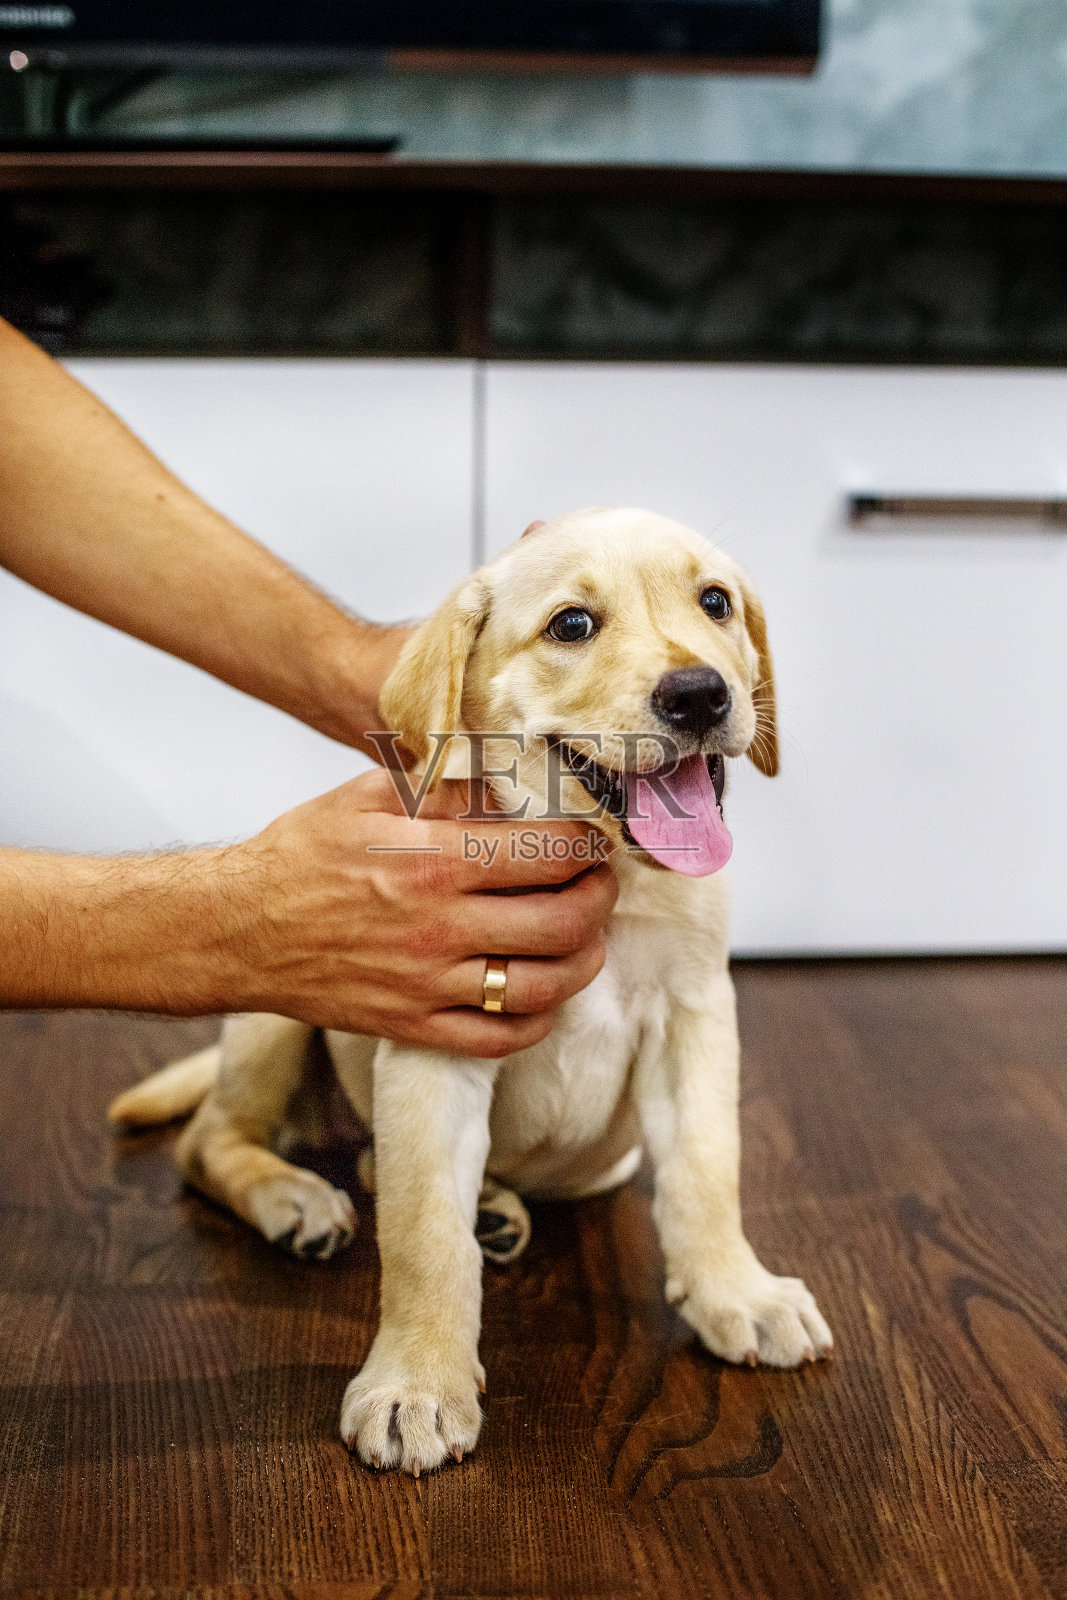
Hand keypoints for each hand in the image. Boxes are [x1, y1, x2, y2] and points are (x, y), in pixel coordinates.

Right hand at [232, 767, 617, 1054]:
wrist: (235, 930)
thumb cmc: (301, 855)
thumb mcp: (369, 796)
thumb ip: (444, 789)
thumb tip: (510, 783)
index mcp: (432, 860)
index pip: (549, 854)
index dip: (587, 845)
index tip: (592, 838)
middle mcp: (437, 927)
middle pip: (563, 923)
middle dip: (598, 899)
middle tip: (597, 884)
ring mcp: (426, 985)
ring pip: (544, 987)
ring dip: (583, 961)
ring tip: (583, 937)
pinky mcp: (411, 1027)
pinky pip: (500, 1038)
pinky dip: (538, 1019)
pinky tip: (542, 992)